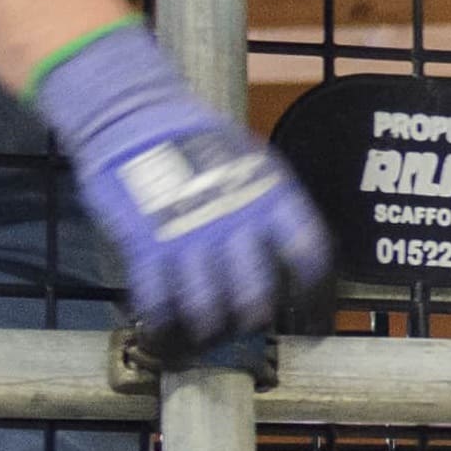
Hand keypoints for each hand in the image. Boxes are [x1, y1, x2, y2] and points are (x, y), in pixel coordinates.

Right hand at [36, 21, 339, 364]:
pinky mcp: (145, 246)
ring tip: (208, 333)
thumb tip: (286, 244)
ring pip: (206, 304)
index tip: (312, 314)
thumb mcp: (251, 159)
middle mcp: (235, 222)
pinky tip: (164, 330)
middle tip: (248, 322)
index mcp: (271, 197)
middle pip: (255, 291)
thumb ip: (268, 202)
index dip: (313, 290)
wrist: (137, 117)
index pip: (307, 253)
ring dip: (208, 327)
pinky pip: (157, 298)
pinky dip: (162, 321)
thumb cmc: (198, 137)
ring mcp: (189, 237)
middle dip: (252, 316)